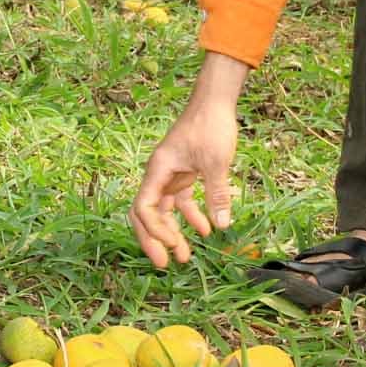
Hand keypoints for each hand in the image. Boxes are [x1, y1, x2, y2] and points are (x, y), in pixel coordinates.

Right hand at [130, 56, 247, 267]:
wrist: (216, 101)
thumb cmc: (210, 125)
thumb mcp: (216, 162)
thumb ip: (216, 194)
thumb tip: (221, 225)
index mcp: (158, 170)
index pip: (144, 207)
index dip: (154, 230)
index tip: (172, 245)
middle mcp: (159, 174)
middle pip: (147, 214)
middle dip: (154, 239)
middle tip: (164, 264)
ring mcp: (171, 174)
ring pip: (164, 210)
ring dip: (173, 232)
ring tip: (186, 256)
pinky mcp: (185, 173)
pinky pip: (182, 200)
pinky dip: (191, 216)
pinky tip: (206, 229)